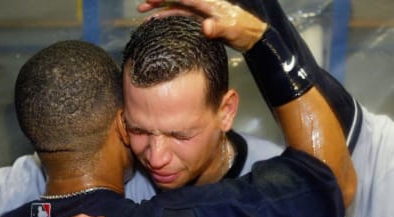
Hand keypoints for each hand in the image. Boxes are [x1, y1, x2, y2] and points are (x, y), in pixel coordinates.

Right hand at [138, 0, 266, 51]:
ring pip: (177, 8)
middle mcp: (202, 5)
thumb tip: (206, 26)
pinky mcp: (202, 21)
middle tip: (141, 8)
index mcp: (208, 3)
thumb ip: (219, 28)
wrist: (253, 36)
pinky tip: (161, 24)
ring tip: (145, 17)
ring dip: (161, 11)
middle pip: (176, 0)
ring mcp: (201, 12)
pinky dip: (170, 19)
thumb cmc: (244, 31)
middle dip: (158, 2)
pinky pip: (182, 17)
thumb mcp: (231, 30)